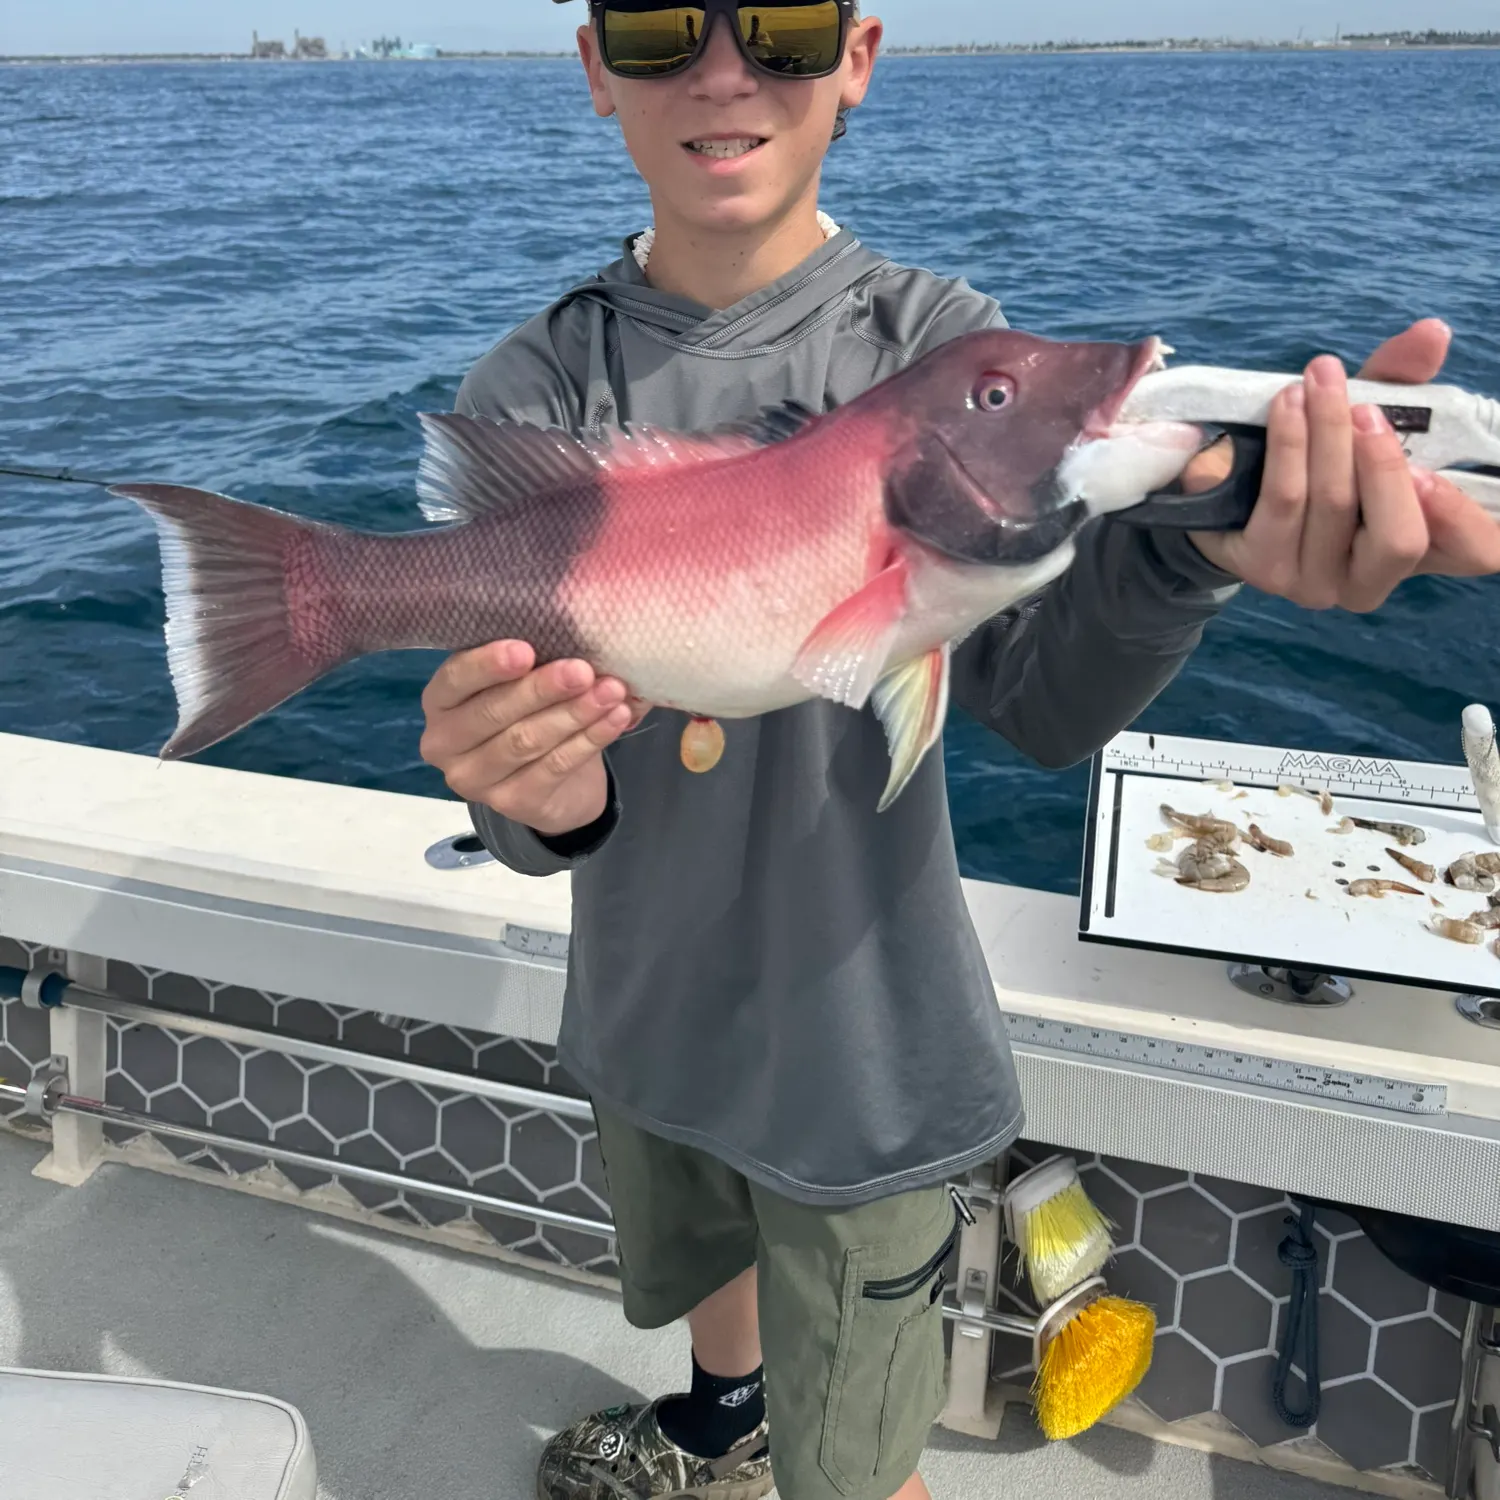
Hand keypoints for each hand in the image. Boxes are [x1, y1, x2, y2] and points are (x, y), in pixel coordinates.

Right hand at [419, 641, 639, 837]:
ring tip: (611, 691)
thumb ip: (529, 663)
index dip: (488, 665)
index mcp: (439, 700)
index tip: (527, 650)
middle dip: (542, 688)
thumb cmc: (531, 711)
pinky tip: (615, 718)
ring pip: (526, 741)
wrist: (556, 782)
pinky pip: (553, 767)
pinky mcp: (510, 803)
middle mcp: (444, 743)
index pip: (455, 679)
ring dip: (574, 713)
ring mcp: (474, 778)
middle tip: (583, 670)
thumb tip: (570, 634)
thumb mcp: (521, 681)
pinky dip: (589, 739)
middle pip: (494, 712)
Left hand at [1183, 318, 1498, 607]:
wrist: (1229, 500)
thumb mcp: (1369, 421)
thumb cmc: (1322, 460)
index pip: (1477, 552)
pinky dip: (1288, 444)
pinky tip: (1286, 404)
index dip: (1465, 520)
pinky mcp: (1264, 569)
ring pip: (1334, 507)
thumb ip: (1404, 384)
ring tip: (1316, 382)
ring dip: (1326, 434)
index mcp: (1420, 549)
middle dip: (1381, 463)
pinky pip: (1283, 501)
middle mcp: (1370, 582)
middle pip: (1399, 538)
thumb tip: (1431, 333)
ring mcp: (1316, 584)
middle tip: (1361, 406)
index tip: (1431, 473)